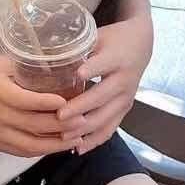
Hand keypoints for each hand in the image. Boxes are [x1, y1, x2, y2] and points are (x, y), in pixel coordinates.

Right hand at [0, 55, 79, 157]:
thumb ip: (22, 66)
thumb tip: (52, 62)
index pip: (27, 101)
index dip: (49, 103)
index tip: (70, 101)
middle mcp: (0, 116)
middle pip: (34, 125)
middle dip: (62, 125)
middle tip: (84, 121)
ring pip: (32, 144)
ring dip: (57, 144)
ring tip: (78, 138)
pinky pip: (24, 152)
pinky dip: (43, 151)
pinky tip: (59, 146)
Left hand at [56, 16, 153, 154]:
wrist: (140, 46)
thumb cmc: (113, 40)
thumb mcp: (98, 36)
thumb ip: (77, 47)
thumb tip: (44, 53)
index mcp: (116, 57)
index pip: (103, 64)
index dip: (91, 69)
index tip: (77, 74)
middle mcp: (124, 80)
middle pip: (102, 96)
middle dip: (80, 108)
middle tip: (59, 116)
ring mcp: (126, 98)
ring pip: (105, 117)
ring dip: (84, 128)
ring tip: (63, 136)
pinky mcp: (125, 110)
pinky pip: (110, 129)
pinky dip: (94, 140)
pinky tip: (78, 148)